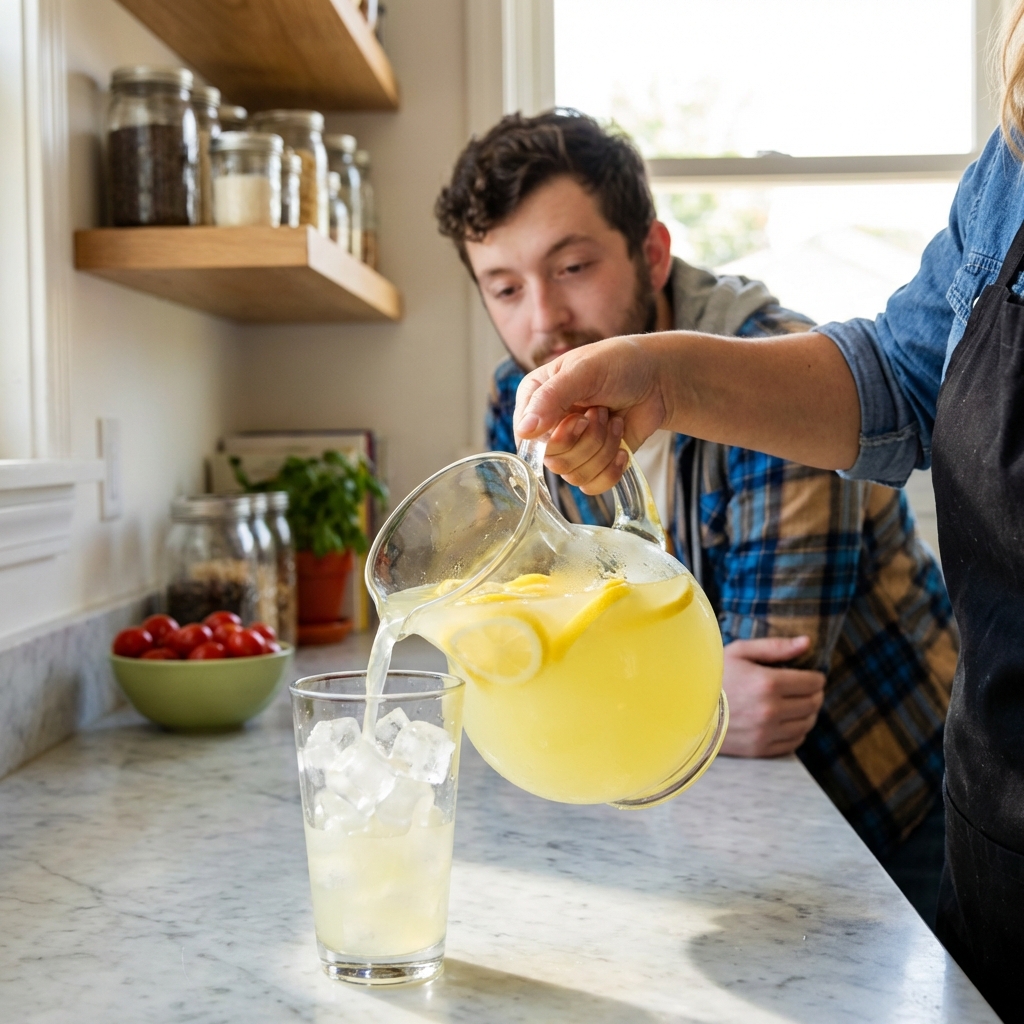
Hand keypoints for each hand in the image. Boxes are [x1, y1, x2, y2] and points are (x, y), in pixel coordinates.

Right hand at [514, 335, 668, 493]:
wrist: (658, 378)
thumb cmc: (619, 364)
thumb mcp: (583, 371)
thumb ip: (551, 398)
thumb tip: (524, 431)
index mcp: (535, 401)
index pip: (527, 439)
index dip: (556, 437)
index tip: (580, 416)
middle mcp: (548, 428)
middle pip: (554, 461)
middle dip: (588, 439)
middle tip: (602, 412)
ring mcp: (571, 448)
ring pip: (575, 475)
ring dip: (603, 448)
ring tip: (615, 421)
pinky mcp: (594, 463)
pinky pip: (593, 485)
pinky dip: (612, 469)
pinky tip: (622, 448)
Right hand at [720, 636, 825, 757]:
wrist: (686, 707)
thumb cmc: (713, 675)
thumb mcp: (740, 652)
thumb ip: (775, 647)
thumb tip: (807, 642)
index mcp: (767, 683)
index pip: (813, 682)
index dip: (816, 677)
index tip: (811, 675)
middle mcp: (770, 710)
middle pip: (813, 703)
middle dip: (814, 693)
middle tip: (806, 688)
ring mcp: (766, 732)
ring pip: (807, 724)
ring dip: (808, 713)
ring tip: (796, 703)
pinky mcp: (760, 749)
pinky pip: (794, 742)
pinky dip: (797, 731)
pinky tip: (787, 721)